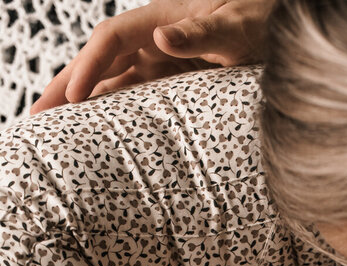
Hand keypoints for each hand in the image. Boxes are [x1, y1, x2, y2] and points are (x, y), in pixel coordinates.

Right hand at [30, 0, 273, 113]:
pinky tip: (94, 133)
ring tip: (52, 132)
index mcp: (160, 18)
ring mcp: (159, 59)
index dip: (89, 66)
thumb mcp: (235, 26)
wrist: (278, 24)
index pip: (111, 40)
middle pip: (98, 61)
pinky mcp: (171, 79)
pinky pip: (131, 95)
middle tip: (35, 118)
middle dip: (65, 87)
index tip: (73, 98)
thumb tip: (162, 37)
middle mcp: (152, 38)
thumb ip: (202, 32)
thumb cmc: (261, 17)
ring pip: (109, 81)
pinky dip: (109, 111)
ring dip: (80, 104)